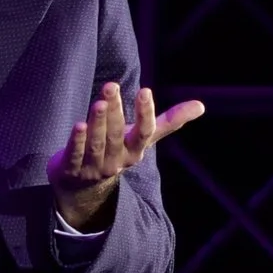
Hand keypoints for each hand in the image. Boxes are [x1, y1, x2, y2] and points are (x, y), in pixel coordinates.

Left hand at [50, 81, 203, 227]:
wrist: (83, 187)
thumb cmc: (116, 151)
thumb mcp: (142, 139)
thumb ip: (168, 122)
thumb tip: (201, 106)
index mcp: (134, 150)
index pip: (144, 132)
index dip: (145, 113)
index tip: (145, 90)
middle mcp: (116, 160)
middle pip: (116, 135)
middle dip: (115, 110)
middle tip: (111, 85)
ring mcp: (94, 167)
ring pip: (96, 144)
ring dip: (97, 123)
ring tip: (99, 103)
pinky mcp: (72, 169)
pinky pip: (75, 155)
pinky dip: (77, 142)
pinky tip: (78, 125)